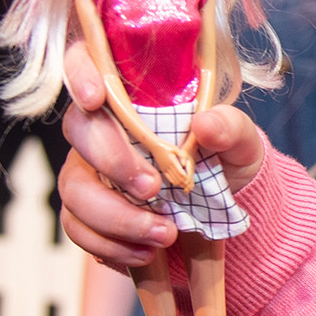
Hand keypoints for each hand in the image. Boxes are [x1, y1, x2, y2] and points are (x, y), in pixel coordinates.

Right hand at [59, 46, 264, 267]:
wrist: (226, 212)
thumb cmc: (226, 161)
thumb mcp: (241, 142)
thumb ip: (229, 127)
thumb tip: (205, 125)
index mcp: (132, 97)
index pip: (88, 63)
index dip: (80, 73)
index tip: (96, 97)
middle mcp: (101, 129)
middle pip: (78, 130)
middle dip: (113, 161)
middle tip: (153, 188)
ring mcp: (89, 172)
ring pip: (74, 189)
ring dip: (117, 217)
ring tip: (165, 234)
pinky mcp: (88, 215)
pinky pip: (79, 230)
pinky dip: (113, 246)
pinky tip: (148, 252)